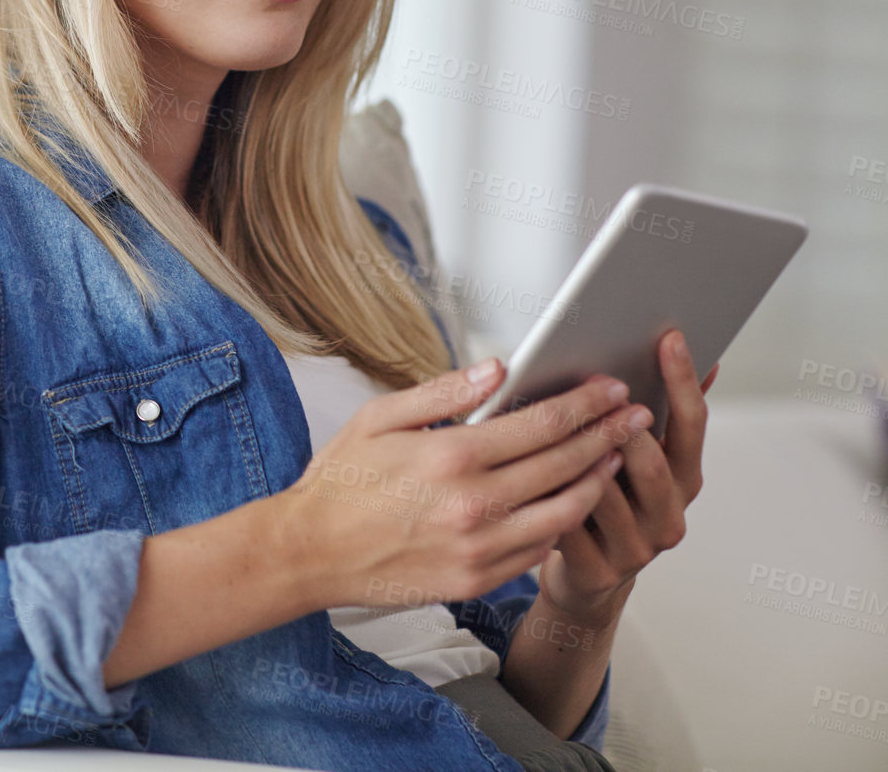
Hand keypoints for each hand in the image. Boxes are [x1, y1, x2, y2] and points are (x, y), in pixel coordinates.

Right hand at [278, 358, 637, 608]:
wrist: (310, 552)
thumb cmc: (340, 481)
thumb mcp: (379, 418)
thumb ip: (444, 393)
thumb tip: (497, 369)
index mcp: (451, 456)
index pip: (541, 423)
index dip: (585, 404)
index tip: (611, 389)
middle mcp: (473, 504)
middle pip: (564, 464)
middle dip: (608, 435)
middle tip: (636, 416)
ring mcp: (479, 548)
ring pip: (563, 512)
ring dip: (597, 481)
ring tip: (615, 457)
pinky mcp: (476, 579)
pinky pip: (538, 549)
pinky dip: (562, 523)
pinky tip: (571, 502)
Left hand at [536, 329, 717, 625]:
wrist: (587, 580)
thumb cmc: (605, 504)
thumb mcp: (633, 462)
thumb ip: (645, 414)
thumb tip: (671, 346)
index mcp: (683, 479)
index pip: (691, 424)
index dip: (681, 380)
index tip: (670, 337)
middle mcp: (669, 515)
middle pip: (652, 461)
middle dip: (623, 422)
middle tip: (600, 384)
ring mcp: (637, 549)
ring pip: (604, 491)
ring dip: (578, 456)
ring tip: (550, 419)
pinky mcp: (598, 572)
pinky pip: (567, 524)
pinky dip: (544, 494)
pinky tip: (518, 470)